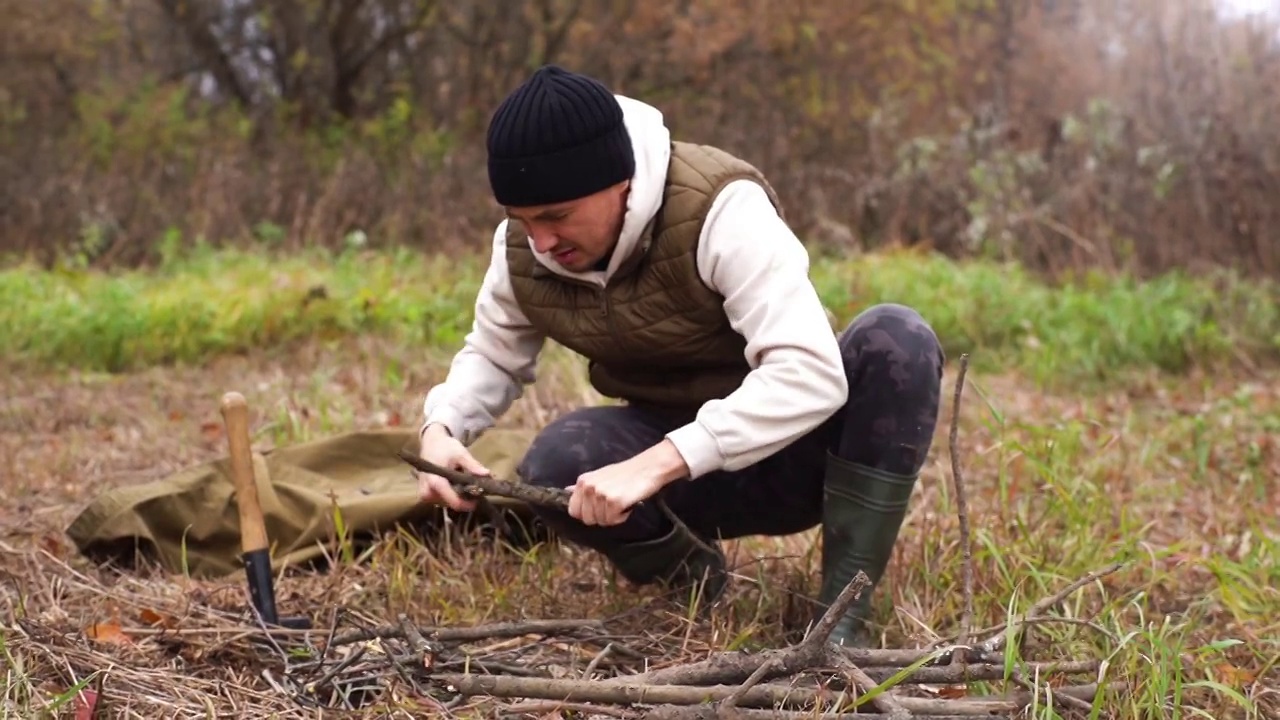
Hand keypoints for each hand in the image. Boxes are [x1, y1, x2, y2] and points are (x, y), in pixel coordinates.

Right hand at [416, 424, 488, 511]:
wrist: (431, 443)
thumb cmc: (445, 447)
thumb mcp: (460, 454)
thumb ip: (472, 465)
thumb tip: (487, 474)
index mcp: (436, 483)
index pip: (455, 503)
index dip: (470, 503)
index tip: (480, 497)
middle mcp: (428, 493)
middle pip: (453, 504)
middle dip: (465, 497)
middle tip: (472, 484)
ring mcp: (426, 496)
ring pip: (448, 503)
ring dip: (458, 495)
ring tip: (462, 481)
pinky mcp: (426, 496)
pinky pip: (443, 500)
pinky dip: (451, 493)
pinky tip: (454, 483)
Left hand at [568, 440, 689, 526]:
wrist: (648, 467)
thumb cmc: (625, 473)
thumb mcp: (600, 476)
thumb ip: (583, 486)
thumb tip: (566, 491)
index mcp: (583, 481)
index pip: (573, 511)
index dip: (587, 514)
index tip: (600, 508)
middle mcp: (588, 487)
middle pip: (587, 519)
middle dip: (601, 517)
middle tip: (614, 504)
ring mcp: (600, 494)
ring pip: (601, 522)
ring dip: (613, 516)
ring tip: (622, 500)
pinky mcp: (614, 502)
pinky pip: (613, 521)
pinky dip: (622, 516)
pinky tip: (628, 503)